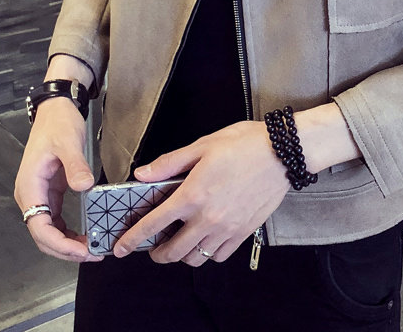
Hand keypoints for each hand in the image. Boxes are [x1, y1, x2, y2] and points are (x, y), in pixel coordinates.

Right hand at [14, 98, 103, 262]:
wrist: (55, 111)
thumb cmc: (59, 124)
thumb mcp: (69, 142)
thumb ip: (75, 165)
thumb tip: (85, 187)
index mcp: (29, 187)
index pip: (39, 227)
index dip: (60, 244)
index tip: (83, 250)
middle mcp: (30, 196)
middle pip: (42, 236)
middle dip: (65, 249)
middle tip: (94, 253)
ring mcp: (39, 196)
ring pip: (48, 231)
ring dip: (67, 244)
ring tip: (93, 248)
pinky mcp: (50, 193)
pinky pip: (56, 220)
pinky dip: (68, 232)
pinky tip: (85, 236)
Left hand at [113, 121, 288, 266]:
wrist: (281, 152)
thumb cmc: (243, 144)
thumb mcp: (202, 145)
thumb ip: (169, 163)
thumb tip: (141, 175)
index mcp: (192, 194)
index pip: (154, 224)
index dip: (133, 239)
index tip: (120, 248)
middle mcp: (208, 217)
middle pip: (173, 251)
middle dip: (156, 254)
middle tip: (152, 247)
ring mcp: (227, 228)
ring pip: (195, 258)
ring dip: (181, 255)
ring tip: (179, 243)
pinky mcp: (244, 232)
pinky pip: (218, 256)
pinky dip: (207, 254)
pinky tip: (205, 240)